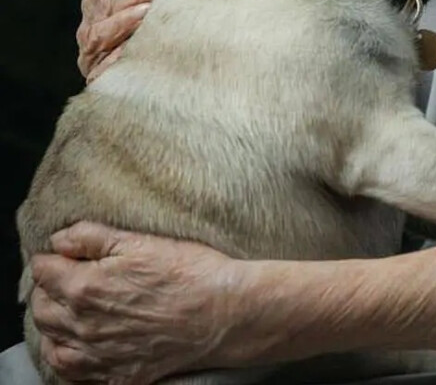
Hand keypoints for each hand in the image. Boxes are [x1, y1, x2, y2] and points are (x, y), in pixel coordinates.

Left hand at [30, 223, 246, 383]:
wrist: (222, 314)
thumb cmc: (189, 271)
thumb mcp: (142, 240)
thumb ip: (92, 236)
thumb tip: (58, 239)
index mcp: (86, 287)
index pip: (43, 271)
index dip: (51, 257)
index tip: (62, 252)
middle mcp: (83, 326)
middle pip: (40, 307)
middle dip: (47, 288)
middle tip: (66, 275)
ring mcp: (96, 356)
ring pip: (49, 341)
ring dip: (52, 321)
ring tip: (68, 307)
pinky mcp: (113, 375)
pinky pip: (68, 372)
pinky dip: (64, 355)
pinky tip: (75, 343)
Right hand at [77, 0, 157, 81]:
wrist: (147, 71)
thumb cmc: (148, 23)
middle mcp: (92, 19)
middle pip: (108, 1)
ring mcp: (91, 48)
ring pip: (101, 32)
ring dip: (124, 21)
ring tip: (147, 12)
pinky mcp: (96, 74)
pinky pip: (103, 67)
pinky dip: (116, 58)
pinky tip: (132, 50)